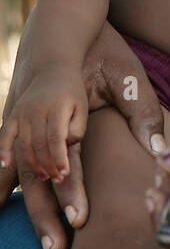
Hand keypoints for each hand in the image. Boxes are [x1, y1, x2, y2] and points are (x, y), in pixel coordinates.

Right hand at [0, 19, 165, 248]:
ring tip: (41, 243)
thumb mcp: (128, 73)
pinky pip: (2, 156)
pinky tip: (0, 207)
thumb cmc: (102, 48)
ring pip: (15, 170)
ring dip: (28, 207)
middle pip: (36, 173)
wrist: (64, 19)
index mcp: (62, 104)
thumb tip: (159, 150)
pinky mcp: (12, 119)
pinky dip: (1, 182)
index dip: (71, 189)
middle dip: (46, 213)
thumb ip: (143, 112)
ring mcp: (16, 117)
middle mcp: (33, 114)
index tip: (80, 220)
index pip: (65, 156)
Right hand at [0, 66, 87, 183]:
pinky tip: (4, 164)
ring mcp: (22, 113)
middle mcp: (36, 111)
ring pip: (23, 144)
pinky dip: (3, 150)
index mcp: (56, 108)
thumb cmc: (72, 94)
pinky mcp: (13, 115)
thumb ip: (77, 129)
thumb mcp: (82, 108)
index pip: (55, 139)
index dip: (59, 158)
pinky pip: (5, 134)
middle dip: (48, 165)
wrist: (53, 70)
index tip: (64, 173)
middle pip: (38, 145)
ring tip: (44, 176)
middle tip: (57, 178)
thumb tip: (65, 146)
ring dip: (32, 163)